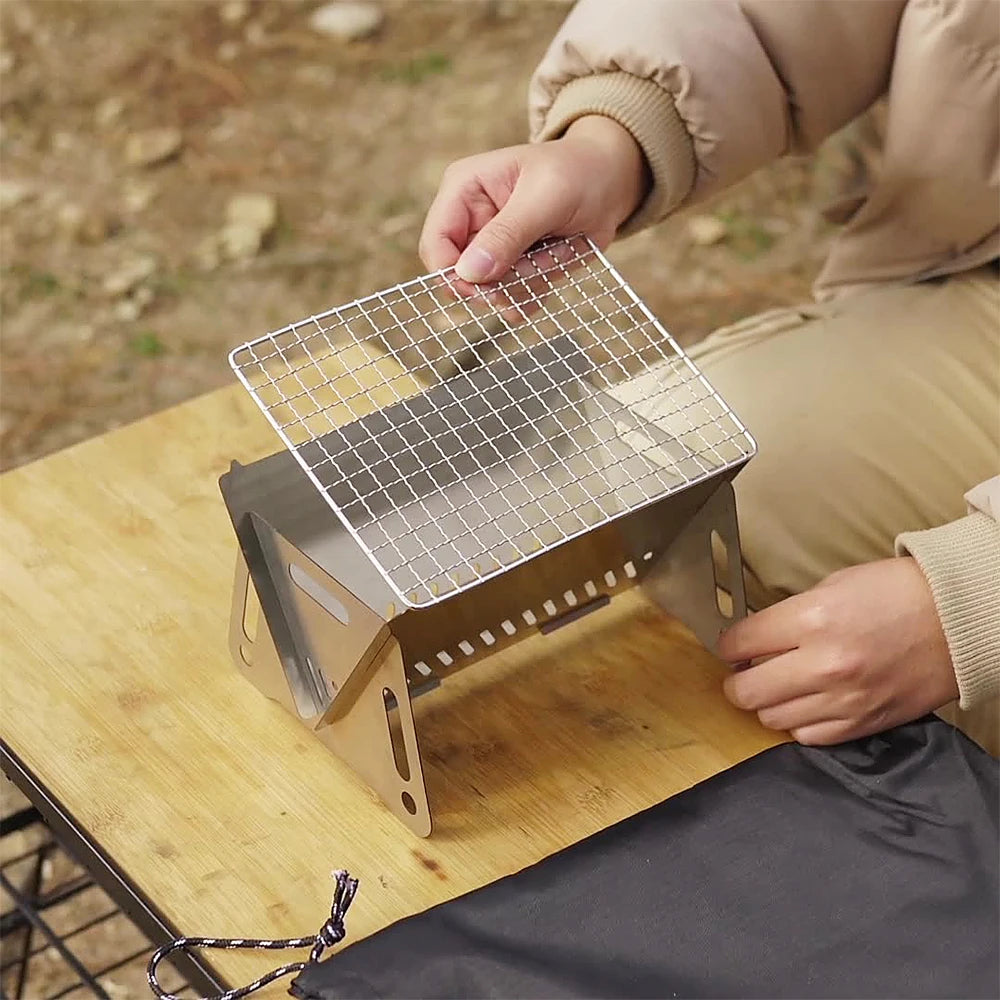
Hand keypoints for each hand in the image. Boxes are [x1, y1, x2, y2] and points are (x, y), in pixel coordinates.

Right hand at [419, 115, 648, 282]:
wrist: (608, 183)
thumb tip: (469, 272)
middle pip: (460, 279)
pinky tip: (552, 266)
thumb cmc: (578, 173)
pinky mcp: (507, 268)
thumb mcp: (547, 197)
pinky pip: (509, 300)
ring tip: (552, 253)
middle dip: (501, 281)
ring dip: (525, 284)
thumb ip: (508, 234)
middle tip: (538, 262)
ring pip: (487, 294)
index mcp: (463, 190)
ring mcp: (487, 248)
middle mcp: (468, 222)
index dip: (456, 275)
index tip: (491, 287)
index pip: (436, 246)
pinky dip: (534, 293)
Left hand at [718, 558, 957, 744]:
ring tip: (778, 686)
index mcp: (811, 620)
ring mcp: (844, 699)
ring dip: (768, 702)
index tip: (731, 646)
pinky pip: (808, 737)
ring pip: (771, 718)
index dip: (728, 645)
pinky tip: (807, 703)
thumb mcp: (832, 586)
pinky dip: (799, 722)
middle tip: (744, 672)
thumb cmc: (897, 594)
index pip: (740, 643)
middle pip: (747, 691)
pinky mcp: (863, 723)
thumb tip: (756, 638)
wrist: (957, 619)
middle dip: (737, 680)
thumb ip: (789, 615)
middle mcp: (823, 664)